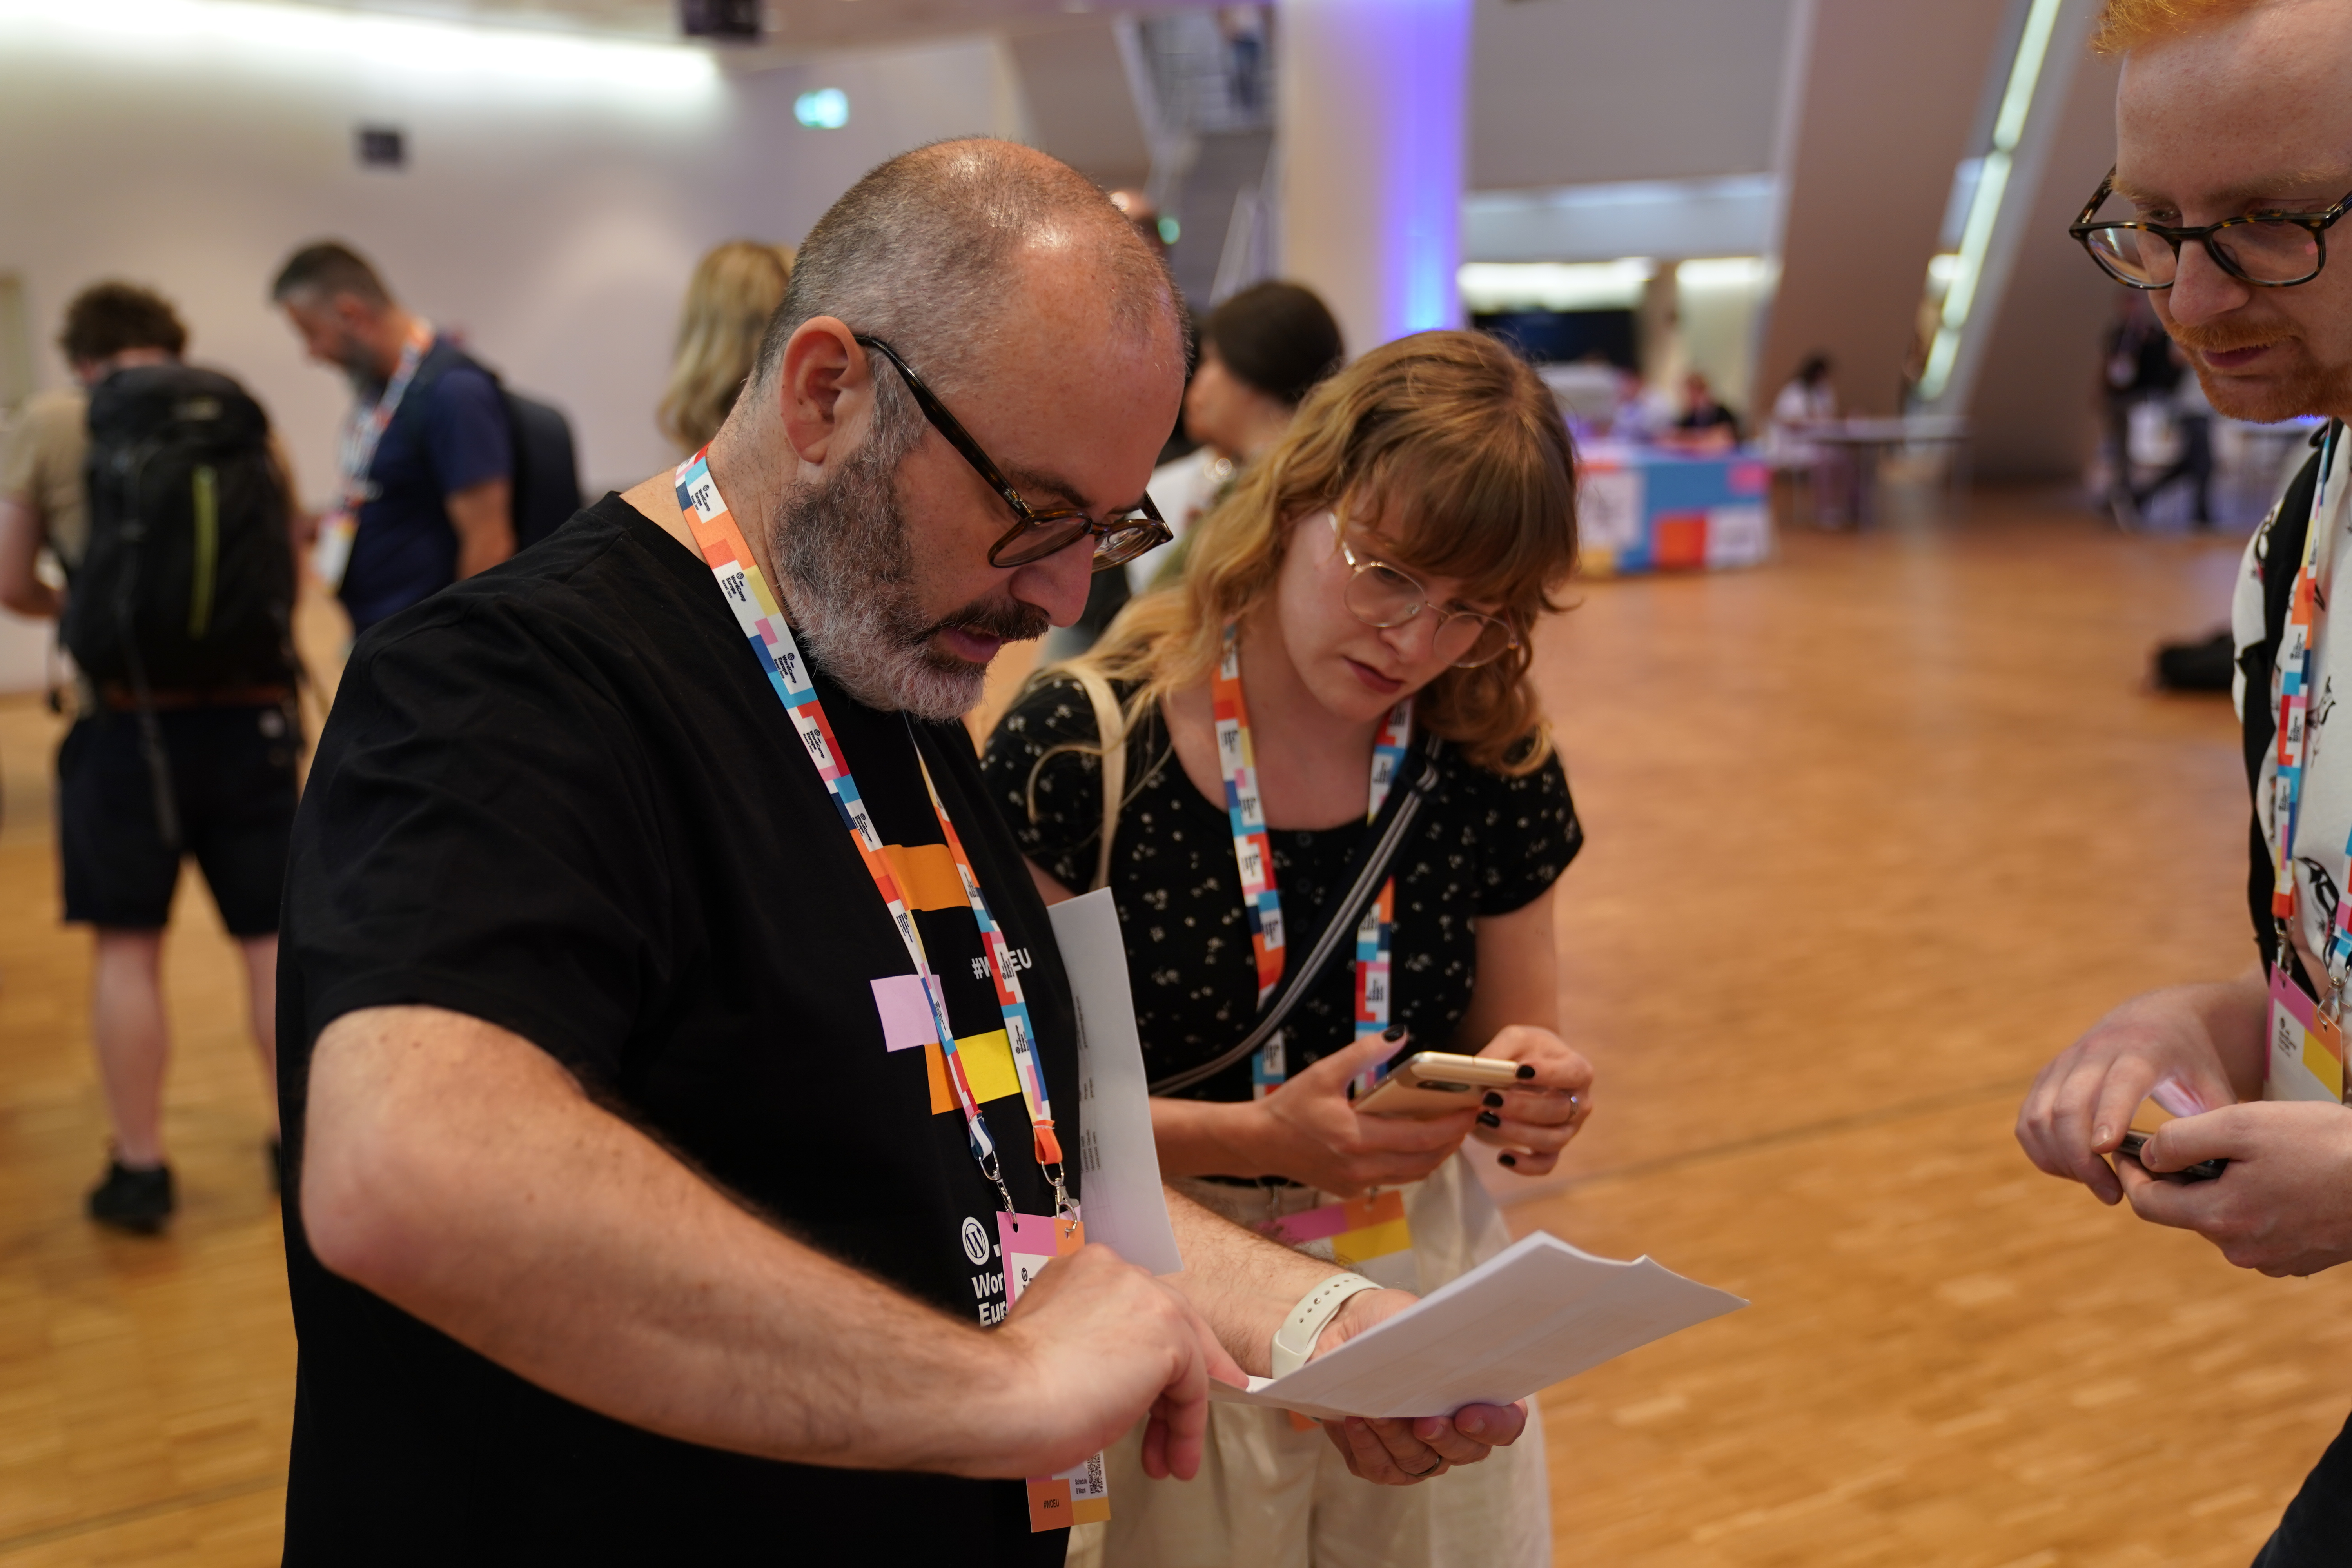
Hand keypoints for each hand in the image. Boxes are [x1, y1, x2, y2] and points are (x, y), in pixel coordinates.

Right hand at [993, 1243, 1246, 1481]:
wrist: (1003, 1399)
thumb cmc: (1011, 1390)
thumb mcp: (1056, 1351)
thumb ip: (1093, 1345)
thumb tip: (1118, 1376)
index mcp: (1083, 1272)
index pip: (1136, 1310)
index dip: (1153, 1356)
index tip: (1159, 1389)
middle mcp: (1118, 1273)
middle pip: (1172, 1326)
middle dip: (1175, 1385)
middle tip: (1171, 1427)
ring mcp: (1145, 1297)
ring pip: (1187, 1356)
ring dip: (1180, 1416)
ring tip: (1168, 1456)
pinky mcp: (1167, 1333)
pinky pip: (1195, 1385)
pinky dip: (1188, 1426)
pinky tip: (1176, 1455)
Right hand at [1253, 1032, 1477, 1197]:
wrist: (1258, 1143)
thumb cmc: (1290, 1107)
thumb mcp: (1323, 1073)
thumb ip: (1363, 1053)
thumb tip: (1400, 1035)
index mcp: (1357, 1138)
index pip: (1421, 1138)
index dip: (1452, 1126)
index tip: (1472, 1109)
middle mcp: (1362, 1168)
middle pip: (1425, 1161)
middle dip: (1452, 1142)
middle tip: (1467, 1119)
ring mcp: (1357, 1184)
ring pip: (1413, 1175)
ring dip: (1435, 1155)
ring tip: (1447, 1131)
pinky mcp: (1351, 1190)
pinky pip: (1393, 1179)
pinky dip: (1411, 1164)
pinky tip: (1413, 1143)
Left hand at [1308, 1288, 1525, 1483]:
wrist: (1344, 1332)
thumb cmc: (1389, 1323)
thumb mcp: (1411, 1316)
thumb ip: (1429, 1336)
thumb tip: (1433, 1356)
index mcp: (1479, 1396)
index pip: (1506, 1424)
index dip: (1493, 1425)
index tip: (1467, 1414)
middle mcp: (1455, 1433)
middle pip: (1464, 1452)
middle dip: (1443, 1438)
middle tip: (1423, 1422)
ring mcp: (1420, 1453)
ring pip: (1418, 1462)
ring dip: (1397, 1438)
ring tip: (1376, 1413)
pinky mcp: (1380, 1461)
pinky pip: (1379, 1467)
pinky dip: (1367, 1445)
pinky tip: (1355, 1421)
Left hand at [1471, 1025, 1593, 1174]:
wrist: (1530, 1068)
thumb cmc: (1527, 1051)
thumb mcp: (1514, 1039)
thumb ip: (1500, 1051)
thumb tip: (1478, 1069)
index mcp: (1577, 1070)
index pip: (1572, 1073)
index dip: (1548, 1074)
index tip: (1520, 1071)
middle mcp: (1579, 1102)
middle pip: (1558, 1110)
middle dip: (1522, 1106)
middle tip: (1489, 1098)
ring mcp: (1569, 1128)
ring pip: (1551, 1139)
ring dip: (1518, 1133)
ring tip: (1485, 1119)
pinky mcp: (1553, 1147)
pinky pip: (1546, 1164)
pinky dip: (1526, 1166)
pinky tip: (1502, 1157)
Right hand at [2016, 981, 2248, 1204]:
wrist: (2156, 1020)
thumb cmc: (2191, 1063)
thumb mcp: (2215, 1086)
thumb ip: (2215, 1128)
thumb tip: (2210, 1177)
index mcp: (2142, 1052)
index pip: (2118, 1083)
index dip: (2108, 1115)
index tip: (2105, 1151)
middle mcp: (2095, 1053)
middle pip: (2067, 1106)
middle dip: (2080, 1158)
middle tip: (2111, 1194)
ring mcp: (2064, 1064)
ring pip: (2039, 1117)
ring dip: (2060, 1159)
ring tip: (2096, 1183)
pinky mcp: (2046, 1077)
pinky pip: (2027, 1122)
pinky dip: (2042, 1152)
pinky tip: (2072, 1170)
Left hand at [2120, 1102, 2351, 1275]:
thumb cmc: (2323, 1145)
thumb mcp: (2242, 1125)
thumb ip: (2183, 1140)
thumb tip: (2149, 1156)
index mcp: (2221, 1219)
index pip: (2148, 1205)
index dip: (2132, 1174)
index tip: (2126, 1151)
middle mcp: (2243, 1251)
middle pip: (2187, 1213)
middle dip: (2182, 1179)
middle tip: (2197, 1142)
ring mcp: (2275, 1261)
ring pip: (2224, 1221)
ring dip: (2223, 1191)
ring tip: (2253, 1157)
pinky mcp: (2301, 1260)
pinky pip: (2259, 1231)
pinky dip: (2256, 1205)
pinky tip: (2281, 1180)